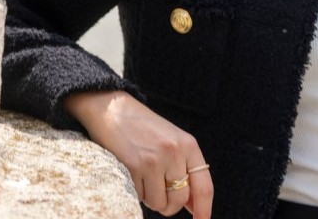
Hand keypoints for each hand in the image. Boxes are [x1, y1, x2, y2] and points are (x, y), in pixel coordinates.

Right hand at [64, 90, 213, 218]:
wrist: (113, 109)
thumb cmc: (143, 128)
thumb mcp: (172, 141)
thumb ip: (185, 168)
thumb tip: (194, 205)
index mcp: (188, 145)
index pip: (204, 186)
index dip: (204, 210)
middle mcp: (174, 152)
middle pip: (179, 200)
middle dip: (169, 206)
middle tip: (159, 195)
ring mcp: (154, 159)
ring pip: (158, 203)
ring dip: (150, 199)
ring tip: (143, 178)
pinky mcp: (133, 166)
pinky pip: (139, 196)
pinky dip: (135, 191)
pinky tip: (132, 172)